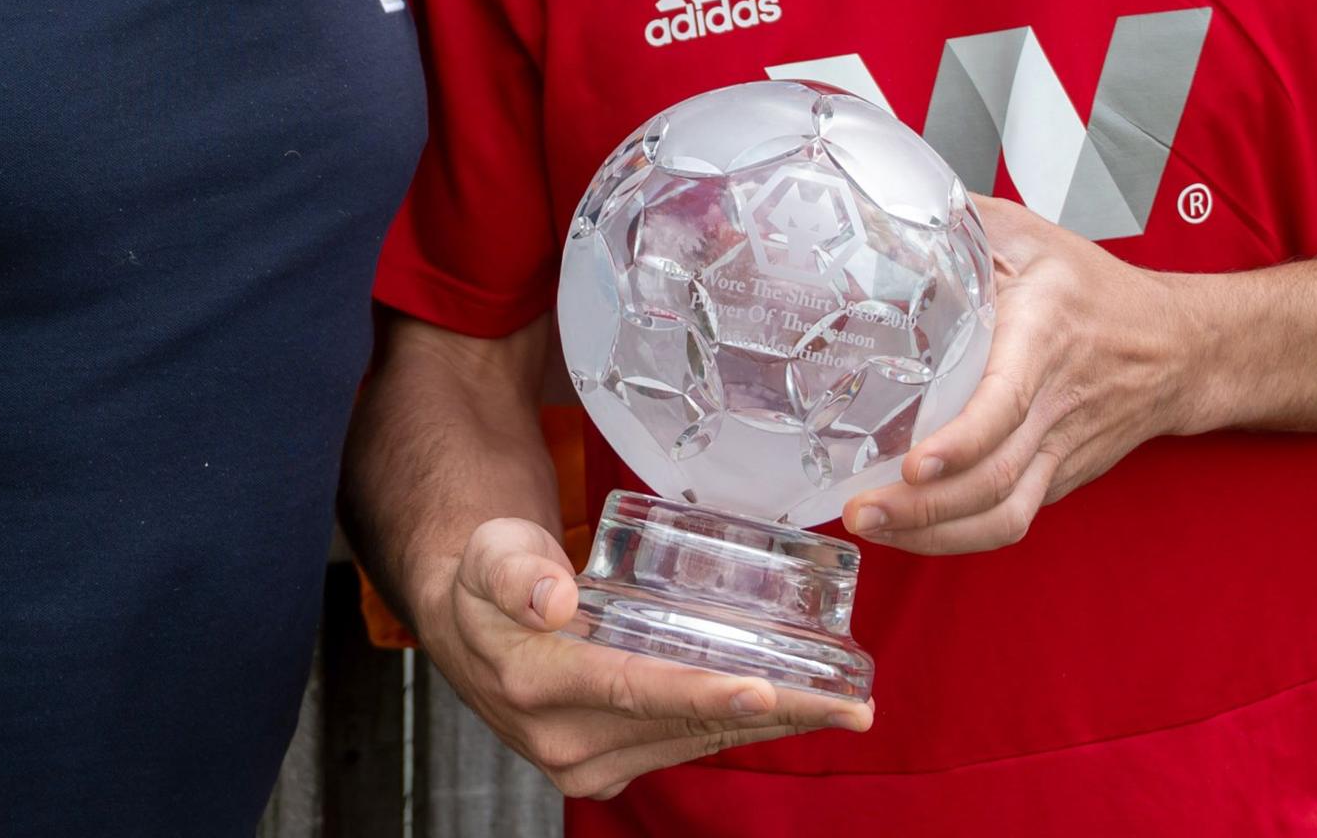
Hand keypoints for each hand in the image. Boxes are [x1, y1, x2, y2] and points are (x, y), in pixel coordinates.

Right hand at [416, 515, 870, 797]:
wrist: (466, 624)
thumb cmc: (485, 578)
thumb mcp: (489, 554)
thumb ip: (516, 571)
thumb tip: (553, 598)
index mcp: (537, 684)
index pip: (634, 689)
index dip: (702, 691)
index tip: (765, 688)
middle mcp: (565, 738)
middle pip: (685, 723)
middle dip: (774, 715)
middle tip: (849, 706)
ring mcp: (587, 760)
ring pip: (696, 740)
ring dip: (773, 727)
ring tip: (842, 709)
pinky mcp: (608, 762)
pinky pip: (687, 744)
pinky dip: (741, 728)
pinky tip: (793, 713)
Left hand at [839, 196, 1208, 555]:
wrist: (1181, 349)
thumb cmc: (1099, 291)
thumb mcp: (1032, 236)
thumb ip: (962, 220)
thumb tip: (884, 199)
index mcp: (1044, 336)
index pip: (1006, 402)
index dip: (960, 441)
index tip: (914, 463)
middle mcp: (1054, 405)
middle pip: (994, 479)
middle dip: (923, 507)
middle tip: (861, 508)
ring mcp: (1058, 451)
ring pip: (1002, 514)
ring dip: (934, 533)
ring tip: (874, 529)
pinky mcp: (1057, 479)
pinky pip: (1009, 520)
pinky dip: (956, 536)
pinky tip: (907, 531)